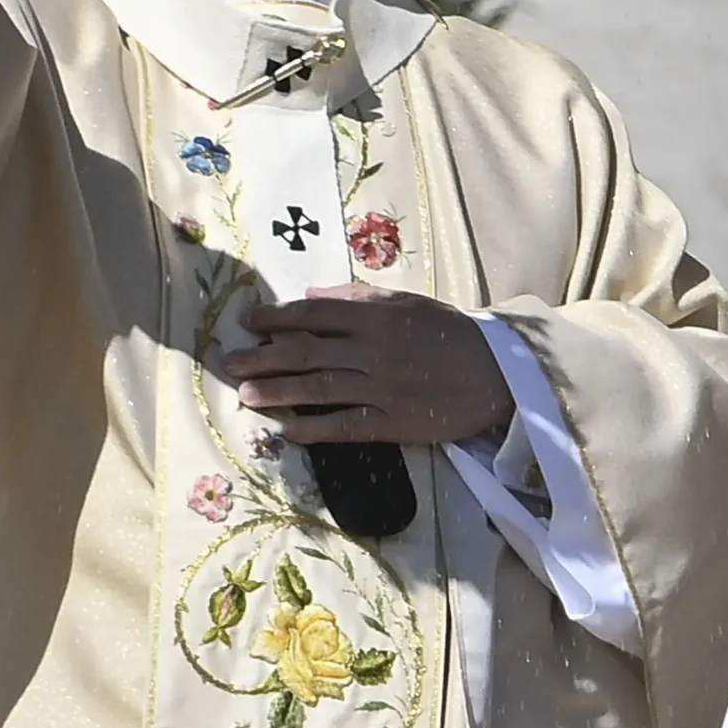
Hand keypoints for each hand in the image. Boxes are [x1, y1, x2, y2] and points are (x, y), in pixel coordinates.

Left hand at [224, 285, 513, 447]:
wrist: (497, 372)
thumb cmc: (449, 334)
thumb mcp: (406, 303)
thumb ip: (357, 299)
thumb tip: (310, 297)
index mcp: (376, 315)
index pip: (314, 314)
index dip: (276, 318)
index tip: (247, 322)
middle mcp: (373, 348)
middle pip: (306, 351)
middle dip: (263, 357)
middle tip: (230, 362)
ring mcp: (382, 387)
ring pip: (318, 387)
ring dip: (278, 391)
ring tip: (246, 395)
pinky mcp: (393, 421)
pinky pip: (345, 426)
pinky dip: (313, 428)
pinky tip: (285, 431)